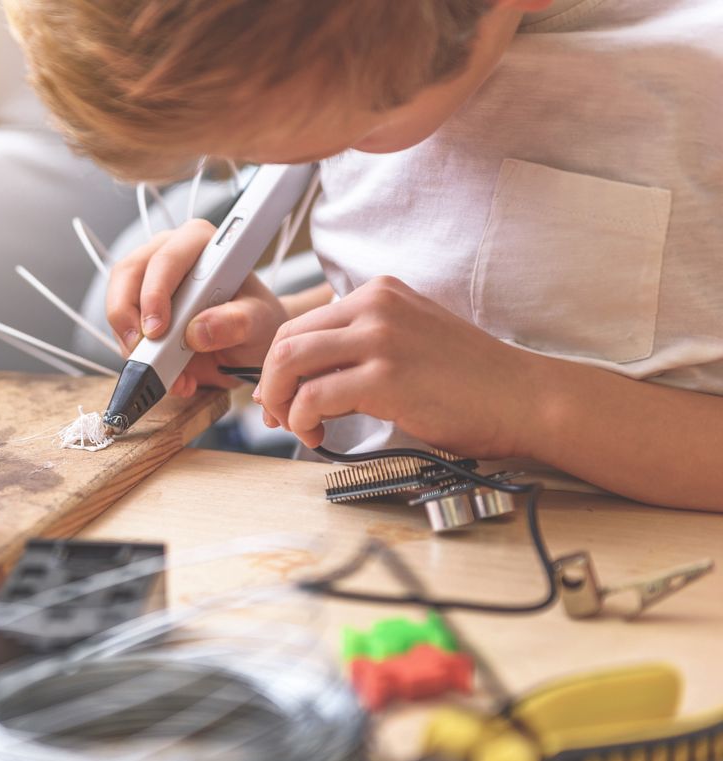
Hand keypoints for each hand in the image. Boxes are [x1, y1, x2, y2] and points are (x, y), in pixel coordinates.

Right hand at [106, 219, 287, 396]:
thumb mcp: (258, 322)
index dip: (155, 293)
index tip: (158, 330)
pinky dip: (135, 356)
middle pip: (128, 274)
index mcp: (199, 242)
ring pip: (117, 301)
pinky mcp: (136, 307)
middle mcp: (167, 252)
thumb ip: (235, 323)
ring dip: (129, 341)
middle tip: (142, 353)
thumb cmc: (255, 320)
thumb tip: (197, 330)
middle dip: (128, 317)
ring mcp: (147, 278)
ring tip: (157, 371)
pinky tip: (163, 375)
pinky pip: (121, 329)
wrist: (249, 341)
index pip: (166, 259)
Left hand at [255, 276, 543, 457]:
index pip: (302, 324)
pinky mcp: (385, 376)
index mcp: (378, 293)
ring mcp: (380, 338)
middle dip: (271, 383)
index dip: (279, 365)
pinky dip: (303, 419)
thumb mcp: (410, 338)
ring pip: (290, 361)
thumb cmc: (471, 381)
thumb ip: (364, 341)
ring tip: (296, 426)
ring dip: (279, 400)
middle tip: (277, 416)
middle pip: (286, 339)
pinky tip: (317, 434)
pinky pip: (314, 395)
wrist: (523, 397)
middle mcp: (375, 306)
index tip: (280, 395)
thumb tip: (310, 372)